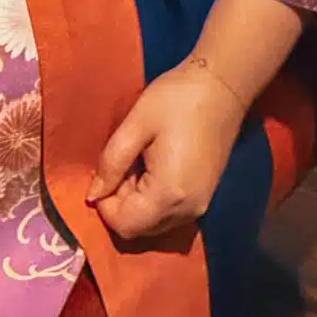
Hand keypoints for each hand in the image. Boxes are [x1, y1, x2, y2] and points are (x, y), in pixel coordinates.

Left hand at [87, 59, 241, 240]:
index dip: (105, 204)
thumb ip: (110, 163)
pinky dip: (152, 199)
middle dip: (120, 203)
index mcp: (169, 194)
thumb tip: (92, 195)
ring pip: (153, 224)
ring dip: (136, 202)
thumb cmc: (176, 99)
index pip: (125, 225)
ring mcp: (200, 207)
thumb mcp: (135, 125)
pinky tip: (154, 166)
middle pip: (139, 229)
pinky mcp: (204, 198)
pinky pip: (169, 214)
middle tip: (124, 163)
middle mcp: (187, 211)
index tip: (107, 171)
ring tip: (139, 162)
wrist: (223, 87)